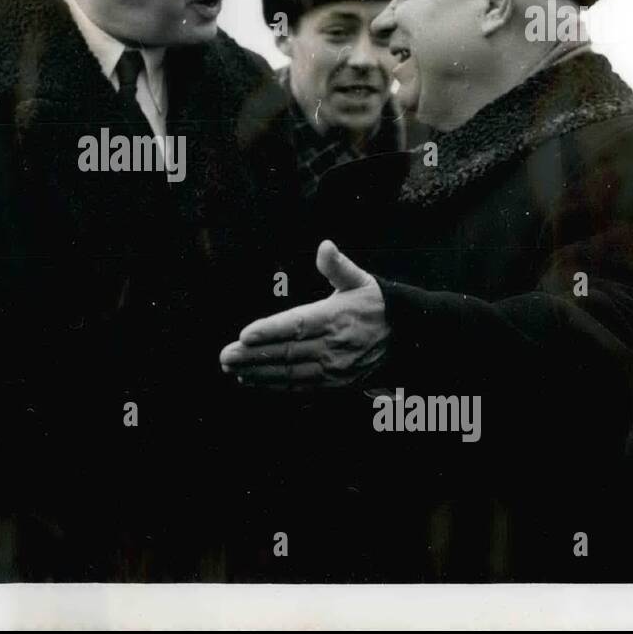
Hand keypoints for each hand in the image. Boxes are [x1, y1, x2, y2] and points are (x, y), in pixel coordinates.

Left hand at [219, 240, 389, 390]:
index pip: (297, 325)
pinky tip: (252, 380)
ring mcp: (334, 369)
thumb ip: (338, 266)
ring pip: (290, 373)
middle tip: (225, 356)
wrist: (406, 336)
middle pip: (288, 352)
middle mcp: (334, 346)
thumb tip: (325, 246)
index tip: (244, 334)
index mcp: (336, 317)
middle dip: (253, 356)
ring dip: (259, 373)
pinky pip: (301, 387)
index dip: (270, 330)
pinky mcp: (336, 384)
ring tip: (232, 368)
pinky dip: (275, 386)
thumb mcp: (361, 280)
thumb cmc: (376, 304)